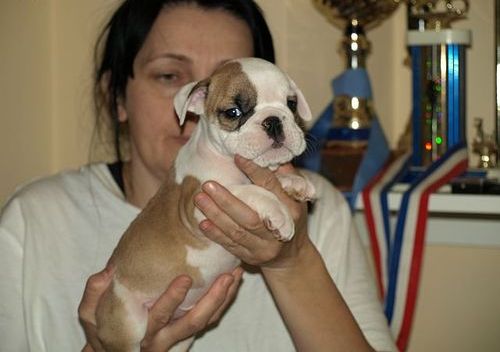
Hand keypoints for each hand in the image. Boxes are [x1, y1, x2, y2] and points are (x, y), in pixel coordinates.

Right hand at [78, 266, 242, 350]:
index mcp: (141, 332)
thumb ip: (94, 295)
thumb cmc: (103, 333)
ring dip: (223, 299)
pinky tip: (233, 282)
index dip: (174, 300)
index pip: (160, 318)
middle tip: (225, 276)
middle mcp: (162, 338)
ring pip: (206, 322)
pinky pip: (210, 320)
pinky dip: (223, 302)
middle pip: (192, 323)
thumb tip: (105, 273)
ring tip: (235, 274)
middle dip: (212, 300)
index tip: (186, 278)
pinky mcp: (188, 334)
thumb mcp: (90, 316)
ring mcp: (178, 338)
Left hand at [193, 155, 309, 268]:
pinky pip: (230, 245)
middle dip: (227, 200)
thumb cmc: (291, 219)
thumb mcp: (296, 197)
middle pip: (250, 216)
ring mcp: (264, 247)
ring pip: (237, 232)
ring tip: (200, 199)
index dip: (254, 172)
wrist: (291, 256)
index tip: (237, 158)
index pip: (271, 188)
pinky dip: (216, 234)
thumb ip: (284, 176)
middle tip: (207, 184)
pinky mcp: (251, 257)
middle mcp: (279, 231)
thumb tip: (269, 152)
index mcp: (292, 210)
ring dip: (216, 215)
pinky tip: (202, 223)